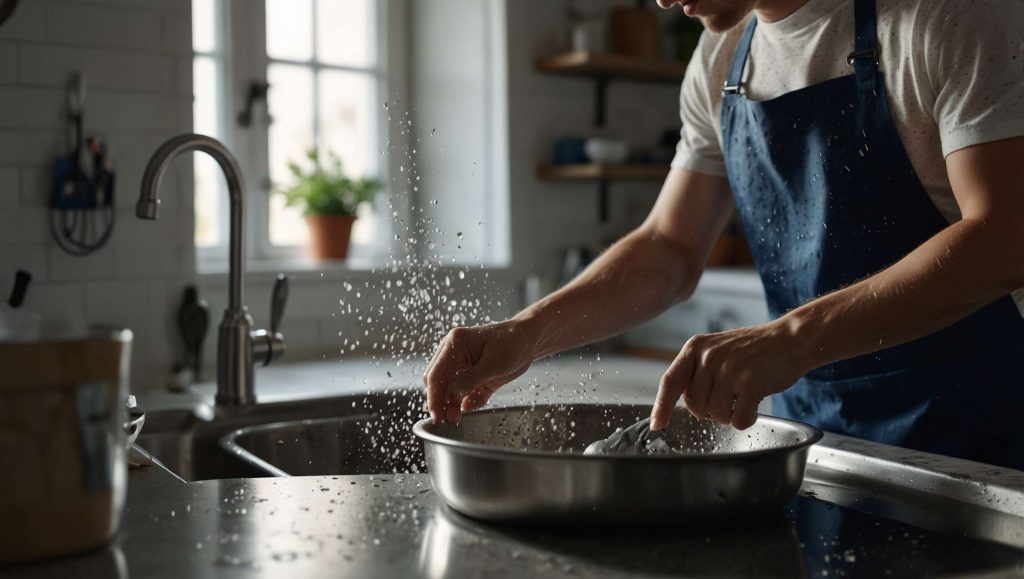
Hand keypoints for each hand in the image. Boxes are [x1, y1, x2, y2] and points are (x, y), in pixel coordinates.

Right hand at [423, 320, 538, 424]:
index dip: (434, 397)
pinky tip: (470, 406)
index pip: (436, 374)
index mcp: (455, 344)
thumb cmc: (512, 344)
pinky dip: (464, 402)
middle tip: (447, 421)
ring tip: (456, 419)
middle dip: (439, 402)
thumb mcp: (492, 364)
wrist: (527, 341)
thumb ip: (470, 380)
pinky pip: (462, 394)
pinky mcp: (471, 377)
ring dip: (450, 404)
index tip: (438, 416)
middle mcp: (453, 353)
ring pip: (447, 389)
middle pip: (437, 382)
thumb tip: (451, 397)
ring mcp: (461, 366)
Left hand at [650, 319, 807, 430]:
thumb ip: (697, 371)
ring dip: (729, 414)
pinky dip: (747, 419)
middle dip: (710, 410)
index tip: (657, 424)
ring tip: (743, 396)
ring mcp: (729, 370)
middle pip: (694, 406)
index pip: (670, 381)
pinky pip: (738, 419)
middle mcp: (708, 357)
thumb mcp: (717, 349)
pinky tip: (754, 404)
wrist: (791, 339)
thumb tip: (678, 401)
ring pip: (715, 415)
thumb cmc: (754, 349)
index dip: (661, 406)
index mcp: (695, 347)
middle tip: (729, 396)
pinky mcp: (749, 384)